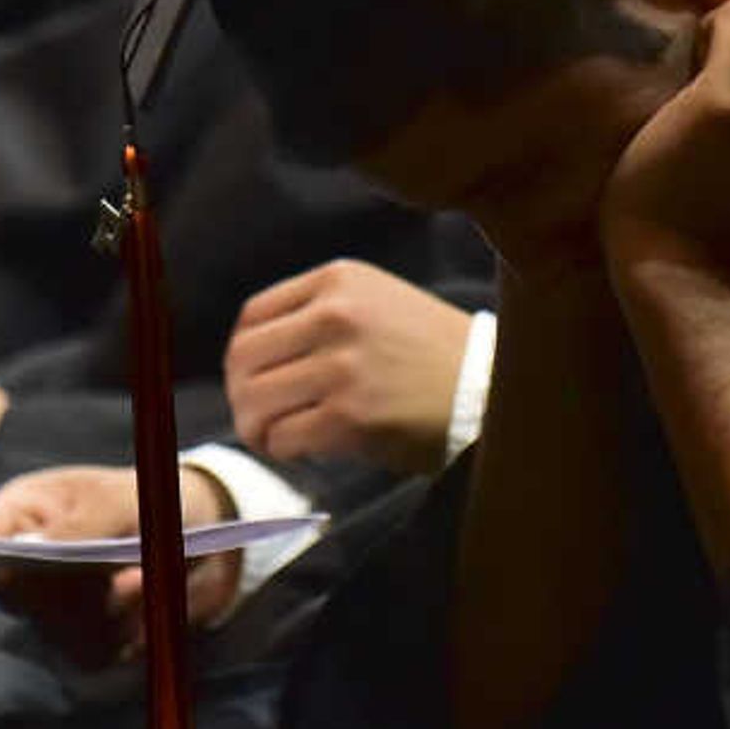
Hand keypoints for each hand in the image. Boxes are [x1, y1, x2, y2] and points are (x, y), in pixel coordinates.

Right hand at [0, 463, 239, 662]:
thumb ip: (76, 527)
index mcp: (20, 515)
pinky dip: (126, 635)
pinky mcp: (88, 638)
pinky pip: (93, 653)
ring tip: (142, 580)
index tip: (2, 574)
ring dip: (104, 612)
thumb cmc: (151, 496)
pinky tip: (150, 608)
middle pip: (11, 598)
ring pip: (53, 631)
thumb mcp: (116, 499)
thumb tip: (30, 555)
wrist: (205, 529)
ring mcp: (55, 606)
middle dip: (61, 590)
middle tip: (107, 571)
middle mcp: (28, 565)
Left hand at [224, 261, 476, 476]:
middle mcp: (335, 315)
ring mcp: (341, 366)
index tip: (255, 379)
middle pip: (243, 358)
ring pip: (255, 400)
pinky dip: (283, 449)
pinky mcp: (350, 417)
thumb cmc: (431, 352)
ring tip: (276, 436)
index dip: (244, 356)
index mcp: (339, 279)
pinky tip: (305, 448)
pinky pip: (282, 437)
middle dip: (242, 395)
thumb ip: (319, 311)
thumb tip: (254, 353)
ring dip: (257, 427)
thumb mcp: (377, 300)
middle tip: (259, 417)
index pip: (253, 316)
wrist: (487, 390)